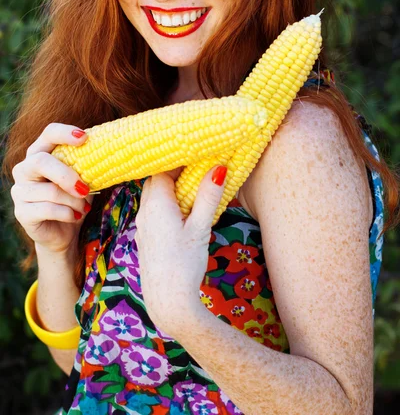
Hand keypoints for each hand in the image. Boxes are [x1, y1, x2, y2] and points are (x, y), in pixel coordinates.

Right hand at [11, 123, 93, 255]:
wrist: (63, 231)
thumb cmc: (74, 199)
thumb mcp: (82, 179)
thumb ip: (88, 165)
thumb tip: (109, 151)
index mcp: (40, 153)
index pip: (48, 134)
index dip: (64, 133)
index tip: (84, 137)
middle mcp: (24, 169)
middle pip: (41, 161)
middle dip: (68, 175)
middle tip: (85, 189)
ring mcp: (19, 191)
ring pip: (51, 192)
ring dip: (74, 202)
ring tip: (84, 208)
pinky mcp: (22, 212)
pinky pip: (48, 210)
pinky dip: (68, 214)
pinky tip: (75, 216)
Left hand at [135, 164, 227, 337]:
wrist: (168, 302)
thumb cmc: (185, 264)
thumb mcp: (200, 228)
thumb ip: (208, 197)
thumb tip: (218, 167)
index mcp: (157, 205)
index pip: (162, 170)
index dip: (177, 161)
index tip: (195, 156)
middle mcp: (145, 212)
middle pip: (155, 181)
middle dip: (172, 173)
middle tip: (195, 169)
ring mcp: (143, 227)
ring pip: (152, 197)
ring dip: (169, 190)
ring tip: (192, 189)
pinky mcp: (145, 239)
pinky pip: (152, 212)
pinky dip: (165, 204)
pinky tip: (182, 214)